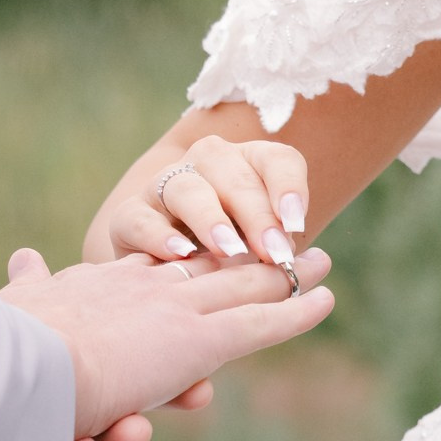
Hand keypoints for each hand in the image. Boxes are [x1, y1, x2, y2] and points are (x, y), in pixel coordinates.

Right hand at [1, 241, 331, 440]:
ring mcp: (173, 312)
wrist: (15, 372)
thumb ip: (24, 286)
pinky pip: (259, 322)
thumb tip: (19, 257)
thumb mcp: (14, 310)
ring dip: (285, 273)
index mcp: (98, 289)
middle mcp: (141, 289)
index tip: (201, 252)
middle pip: (206, 265)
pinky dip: (295, 311)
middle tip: (279, 240)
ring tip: (320, 260)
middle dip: (246, 254)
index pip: (152, 271)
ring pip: (244, 284)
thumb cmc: (0, 354)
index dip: (184, 259)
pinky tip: (325, 298)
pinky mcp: (196, 342)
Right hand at [94, 133, 308, 274]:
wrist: (166, 280)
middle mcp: (207, 165)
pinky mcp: (130, 216)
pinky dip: (159, 234)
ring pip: (187, 188)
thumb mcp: (261, 252)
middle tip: (273, 253)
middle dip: (257, 214)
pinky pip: (140, 218)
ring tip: (228, 250)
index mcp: (250, 165)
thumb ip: (279, 250)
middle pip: (234, 175)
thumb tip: (310, 265)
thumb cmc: (230, 263)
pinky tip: (180, 255)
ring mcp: (165, 186)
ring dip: (211, 218)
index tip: (297, 224)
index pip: (276, 160)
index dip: (288, 187)